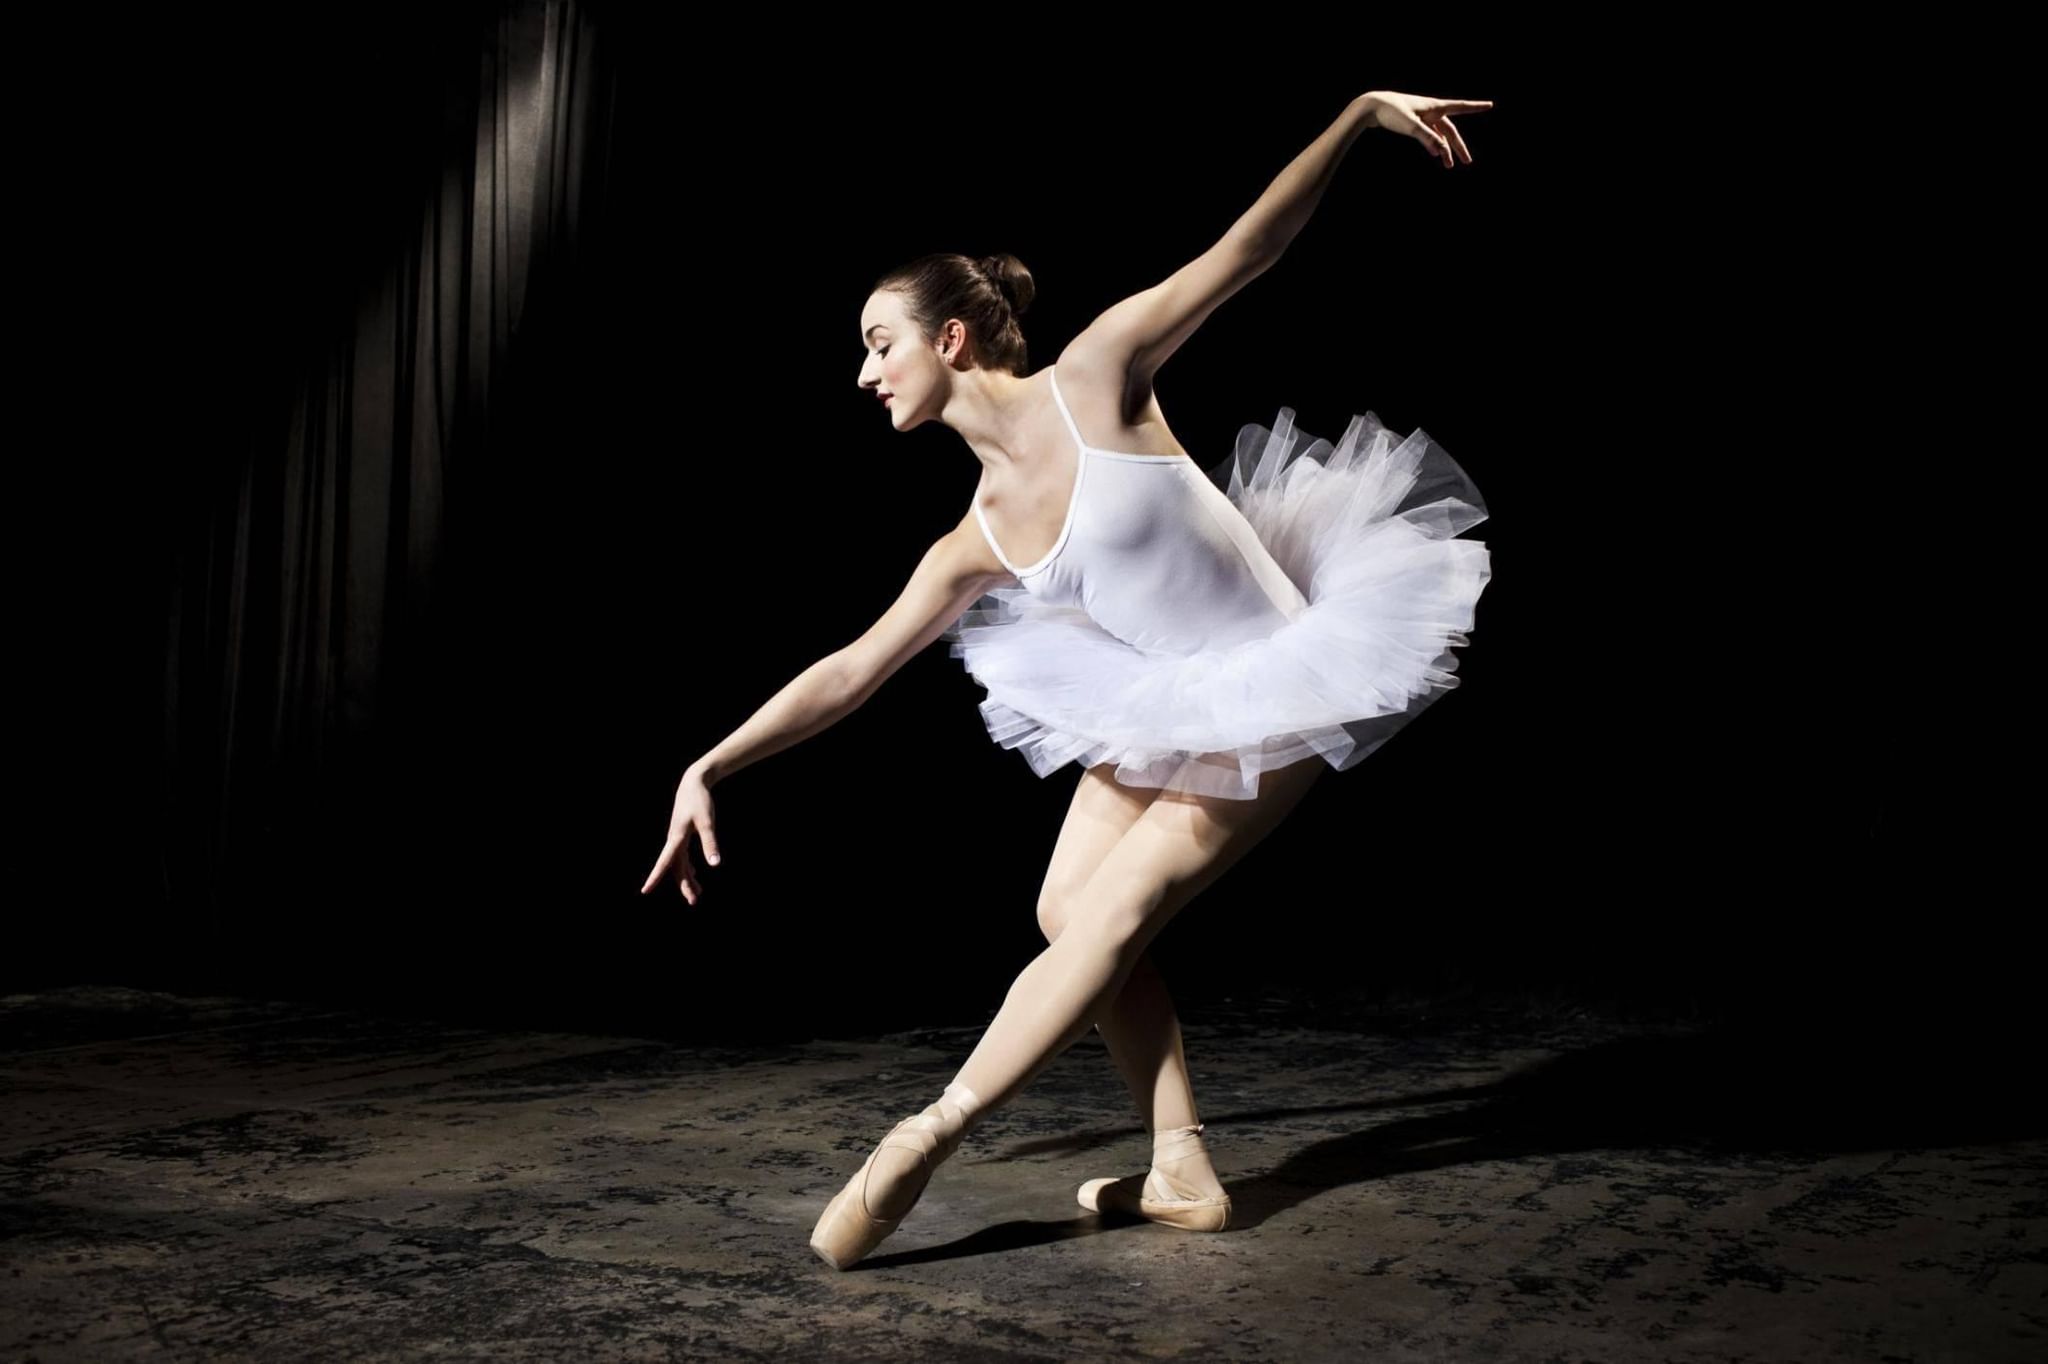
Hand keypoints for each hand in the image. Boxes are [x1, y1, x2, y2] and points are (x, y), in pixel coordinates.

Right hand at [640, 765, 720, 904]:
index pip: (664, 863)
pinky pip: (682, 856)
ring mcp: (677, 838)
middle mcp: (674, 841)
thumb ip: (710, 843)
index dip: (655, 877)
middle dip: (684, 885)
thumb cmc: (700, 801)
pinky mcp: (683, 835)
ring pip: (680, 864)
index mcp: (677, 838)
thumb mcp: (707, 822)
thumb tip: (715, 865)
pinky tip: (695, 874)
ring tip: (698, 894)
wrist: (693, 782)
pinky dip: (688, 867)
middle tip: (694, 901)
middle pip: (676, 869)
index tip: (645, 891)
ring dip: (687, 878)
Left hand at [1364, 90, 1492, 167]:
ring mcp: (1422, 117)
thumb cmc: (1391, 112)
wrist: (1371, 107)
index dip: (1476, 107)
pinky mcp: (1413, 123)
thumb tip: (1440, 151)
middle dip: (1459, 147)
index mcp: (1434, 106)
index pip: (1460, 107)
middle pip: (1450, 130)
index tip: (1490, 105)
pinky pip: (1429, 135)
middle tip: (1467, 162)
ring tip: (1449, 167)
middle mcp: (1431, 110)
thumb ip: (1427, 138)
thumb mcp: (1411, 126)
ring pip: (1439, 135)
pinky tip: (1436, 154)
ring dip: (1445, 150)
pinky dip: (1434, 145)